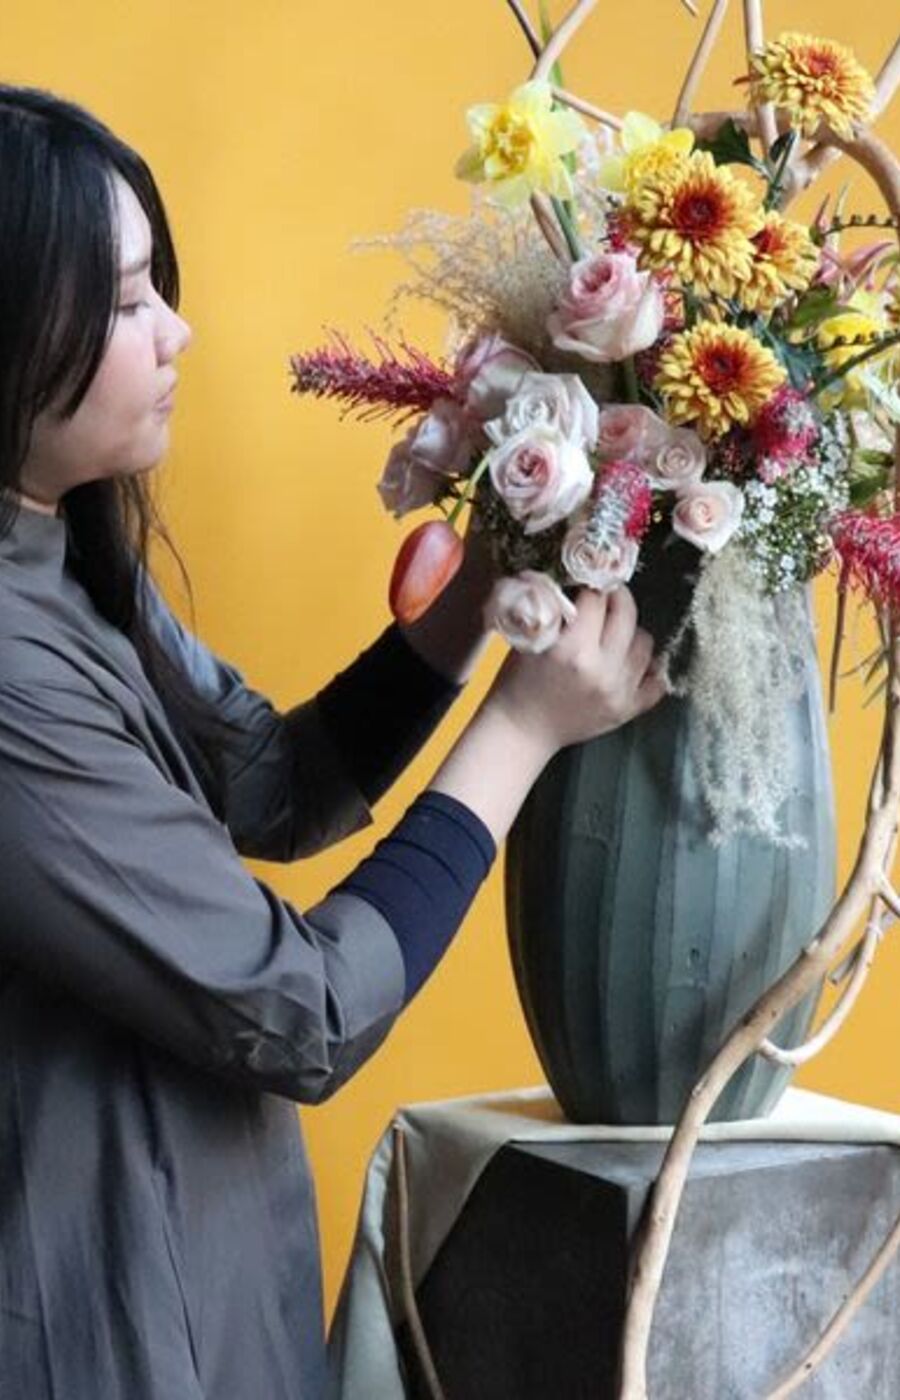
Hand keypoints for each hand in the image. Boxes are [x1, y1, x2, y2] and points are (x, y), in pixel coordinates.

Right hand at [484, 585, 665, 758]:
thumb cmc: (518, 681)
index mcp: (572, 650)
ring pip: (645, 644)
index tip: (587, 587)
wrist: (522, 730)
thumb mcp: (527, 640)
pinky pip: (657, 683)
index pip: (596, 600)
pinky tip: (636, 661)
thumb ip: (552, 611)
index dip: (590, 588)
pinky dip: (651, 669)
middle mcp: (602, 670)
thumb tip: (571, 579)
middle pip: (627, 616)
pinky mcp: (627, 710)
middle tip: (608, 598)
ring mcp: (619, 692)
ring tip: (616, 633)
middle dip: (617, 599)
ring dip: (632, 633)